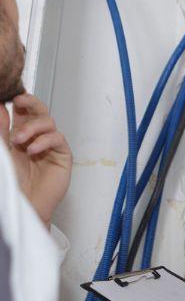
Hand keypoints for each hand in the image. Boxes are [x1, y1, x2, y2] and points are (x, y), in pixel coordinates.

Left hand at [0, 94, 71, 227]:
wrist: (24, 205)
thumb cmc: (11, 184)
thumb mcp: (2, 151)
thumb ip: (1, 130)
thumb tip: (0, 107)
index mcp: (18, 134)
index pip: (21, 111)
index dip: (19, 100)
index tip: (10, 95)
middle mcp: (35, 137)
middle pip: (38, 110)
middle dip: (30, 102)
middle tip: (20, 100)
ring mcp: (49, 145)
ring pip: (48, 121)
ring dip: (33, 127)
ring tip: (19, 140)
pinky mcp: (62, 155)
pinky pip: (58, 138)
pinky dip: (45, 141)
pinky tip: (33, 150)